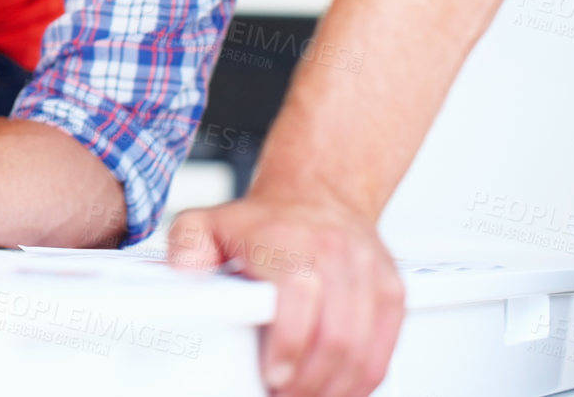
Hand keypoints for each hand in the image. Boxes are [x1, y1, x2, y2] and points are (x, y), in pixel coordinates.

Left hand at [168, 193, 403, 396]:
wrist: (316, 196)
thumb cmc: (263, 221)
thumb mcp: (208, 223)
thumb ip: (186, 248)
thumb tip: (181, 274)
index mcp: (290, 240)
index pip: (299, 296)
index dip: (289, 346)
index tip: (274, 376)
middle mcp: (336, 254)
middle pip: (337, 336)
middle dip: (310, 382)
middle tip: (284, 395)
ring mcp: (370, 274)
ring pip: (364, 350)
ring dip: (335, 388)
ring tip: (304, 395)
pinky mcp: (392, 293)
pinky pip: (385, 350)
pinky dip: (361, 379)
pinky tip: (335, 388)